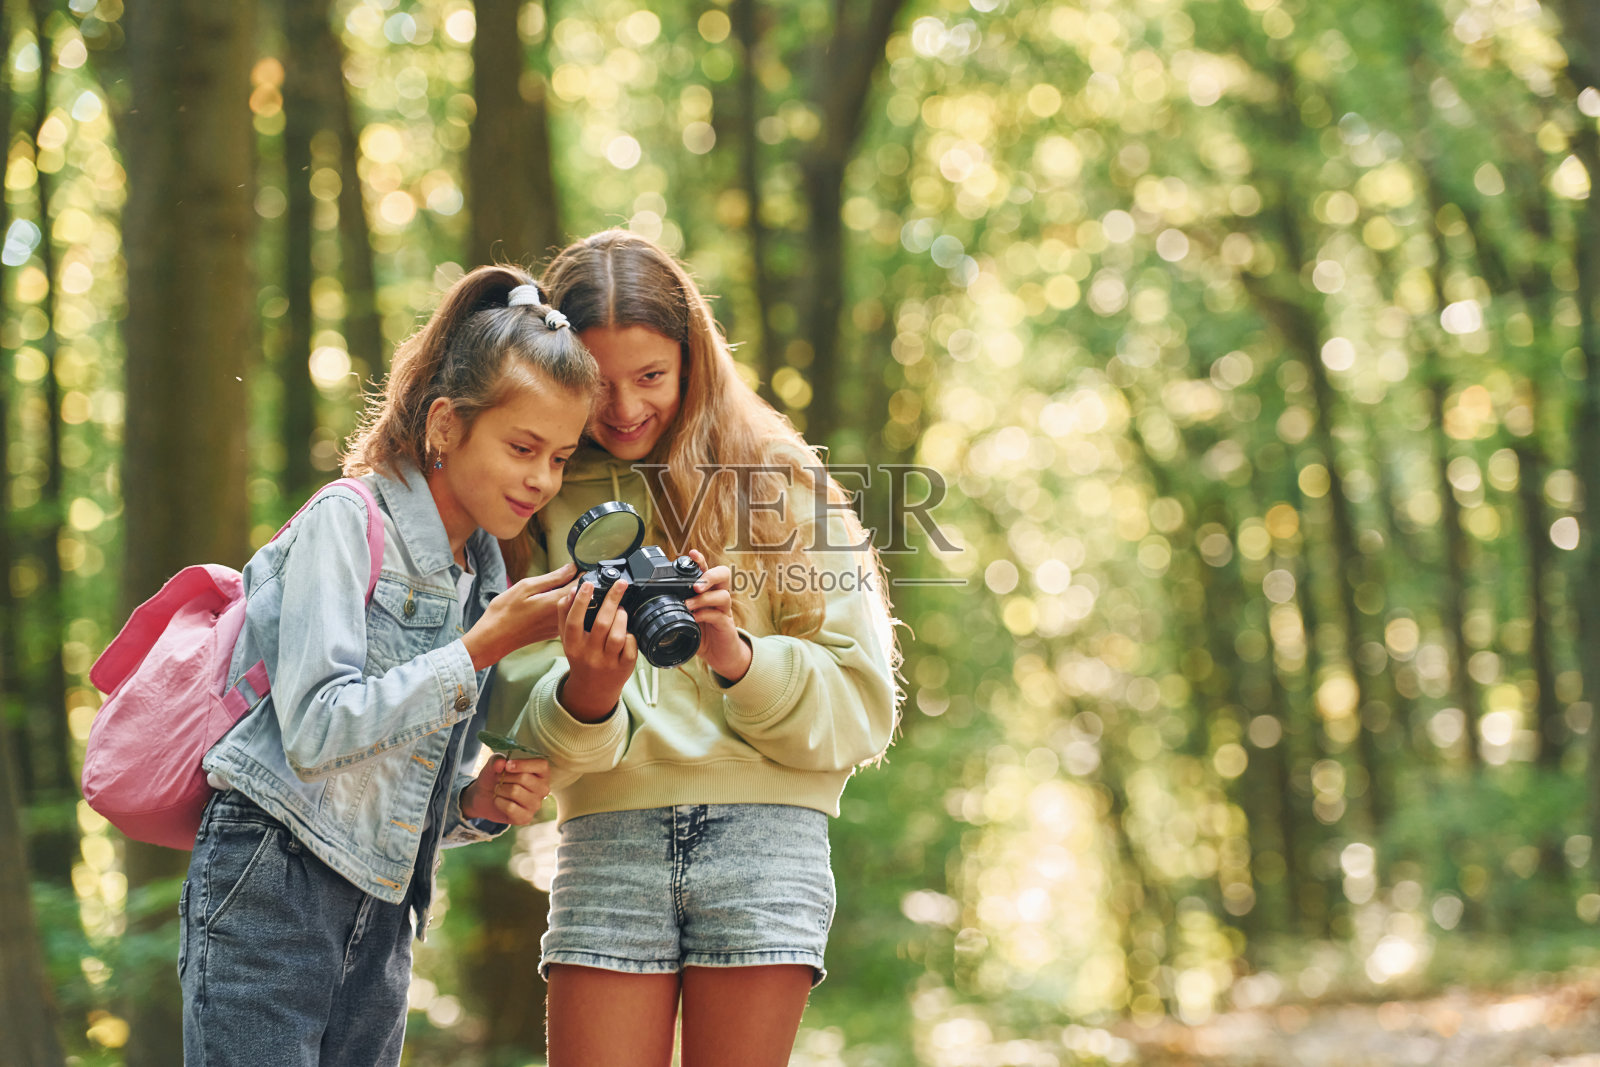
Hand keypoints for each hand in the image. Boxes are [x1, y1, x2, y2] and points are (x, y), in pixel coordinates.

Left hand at [460, 755, 549, 824]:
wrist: (485, 797)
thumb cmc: (496, 777)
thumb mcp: (494, 764)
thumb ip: (496, 760)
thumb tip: (501, 763)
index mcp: (542, 773)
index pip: (541, 765)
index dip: (523, 764)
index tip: (507, 766)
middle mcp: (543, 789)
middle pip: (524, 778)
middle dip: (505, 777)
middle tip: (499, 779)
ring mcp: (536, 805)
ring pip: (515, 792)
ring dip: (500, 789)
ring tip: (499, 790)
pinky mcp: (526, 818)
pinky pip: (510, 807)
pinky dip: (499, 802)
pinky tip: (499, 801)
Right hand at [462, 563, 576, 669]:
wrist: (493, 639)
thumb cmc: (505, 611)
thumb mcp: (526, 587)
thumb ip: (553, 577)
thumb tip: (573, 568)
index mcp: (556, 603)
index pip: (583, 585)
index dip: (583, 573)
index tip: (579, 565)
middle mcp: (562, 617)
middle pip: (582, 596)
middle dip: (579, 583)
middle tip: (567, 574)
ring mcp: (559, 627)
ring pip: (575, 607)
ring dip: (571, 595)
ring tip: (555, 588)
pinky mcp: (554, 632)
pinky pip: (566, 615)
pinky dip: (563, 606)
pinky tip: (548, 602)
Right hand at [556, 577, 636, 721]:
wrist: (591, 689)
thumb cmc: (580, 657)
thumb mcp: (566, 639)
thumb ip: (564, 615)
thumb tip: (572, 591)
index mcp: (572, 646)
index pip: (574, 621)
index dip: (581, 602)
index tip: (588, 584)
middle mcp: (589, 655)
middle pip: (602, 624)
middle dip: (612, 600)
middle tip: (620, 584)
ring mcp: (608, 663)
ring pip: (618, 635)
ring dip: (622, 617)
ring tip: (621, 610)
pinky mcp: (624, 668)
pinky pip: (631, 646)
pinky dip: (631, 635)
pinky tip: (627, 631)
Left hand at [685, 549, 750, 682]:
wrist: (720, 655)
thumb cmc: (702, 634)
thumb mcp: (685, 620)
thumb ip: (673, 611)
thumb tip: (647, 609)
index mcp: (707, 592)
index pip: (706, 570)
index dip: (700, 560)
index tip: (691, 553)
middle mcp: (717, 598)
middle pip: (723, 575)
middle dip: (710, 575)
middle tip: (696, 584)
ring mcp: (724, 611)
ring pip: (723, 595)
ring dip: (704, 598)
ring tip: (688, 605)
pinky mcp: (726, 625)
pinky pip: (720, 616)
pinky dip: (706, 615)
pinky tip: (695, 619)